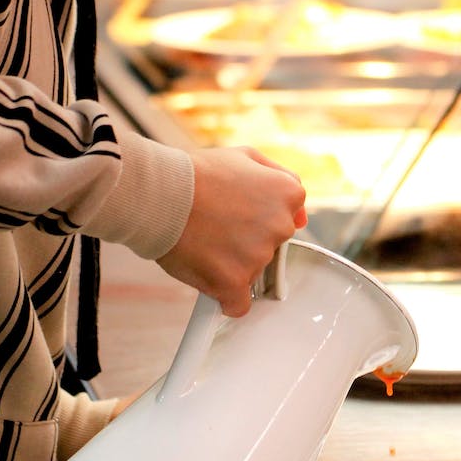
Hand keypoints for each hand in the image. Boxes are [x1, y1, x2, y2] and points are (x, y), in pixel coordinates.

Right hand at [157, 146, 306, 316]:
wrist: (158, 193)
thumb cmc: (195, 174)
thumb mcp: (245, 157)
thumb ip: (279, 178)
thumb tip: (301, 215)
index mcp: (288, 195)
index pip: (287, 217)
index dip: (258, 216)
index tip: (236, 214)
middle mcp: (281, 226)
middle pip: (272, 247)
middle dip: (247, 241)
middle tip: (216, 227)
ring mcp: (259, 256)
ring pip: (253, 272)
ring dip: (232, 265)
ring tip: (203, 243)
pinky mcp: (235, 282)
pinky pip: (238, 304)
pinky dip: (224, 297)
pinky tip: (208, 278)